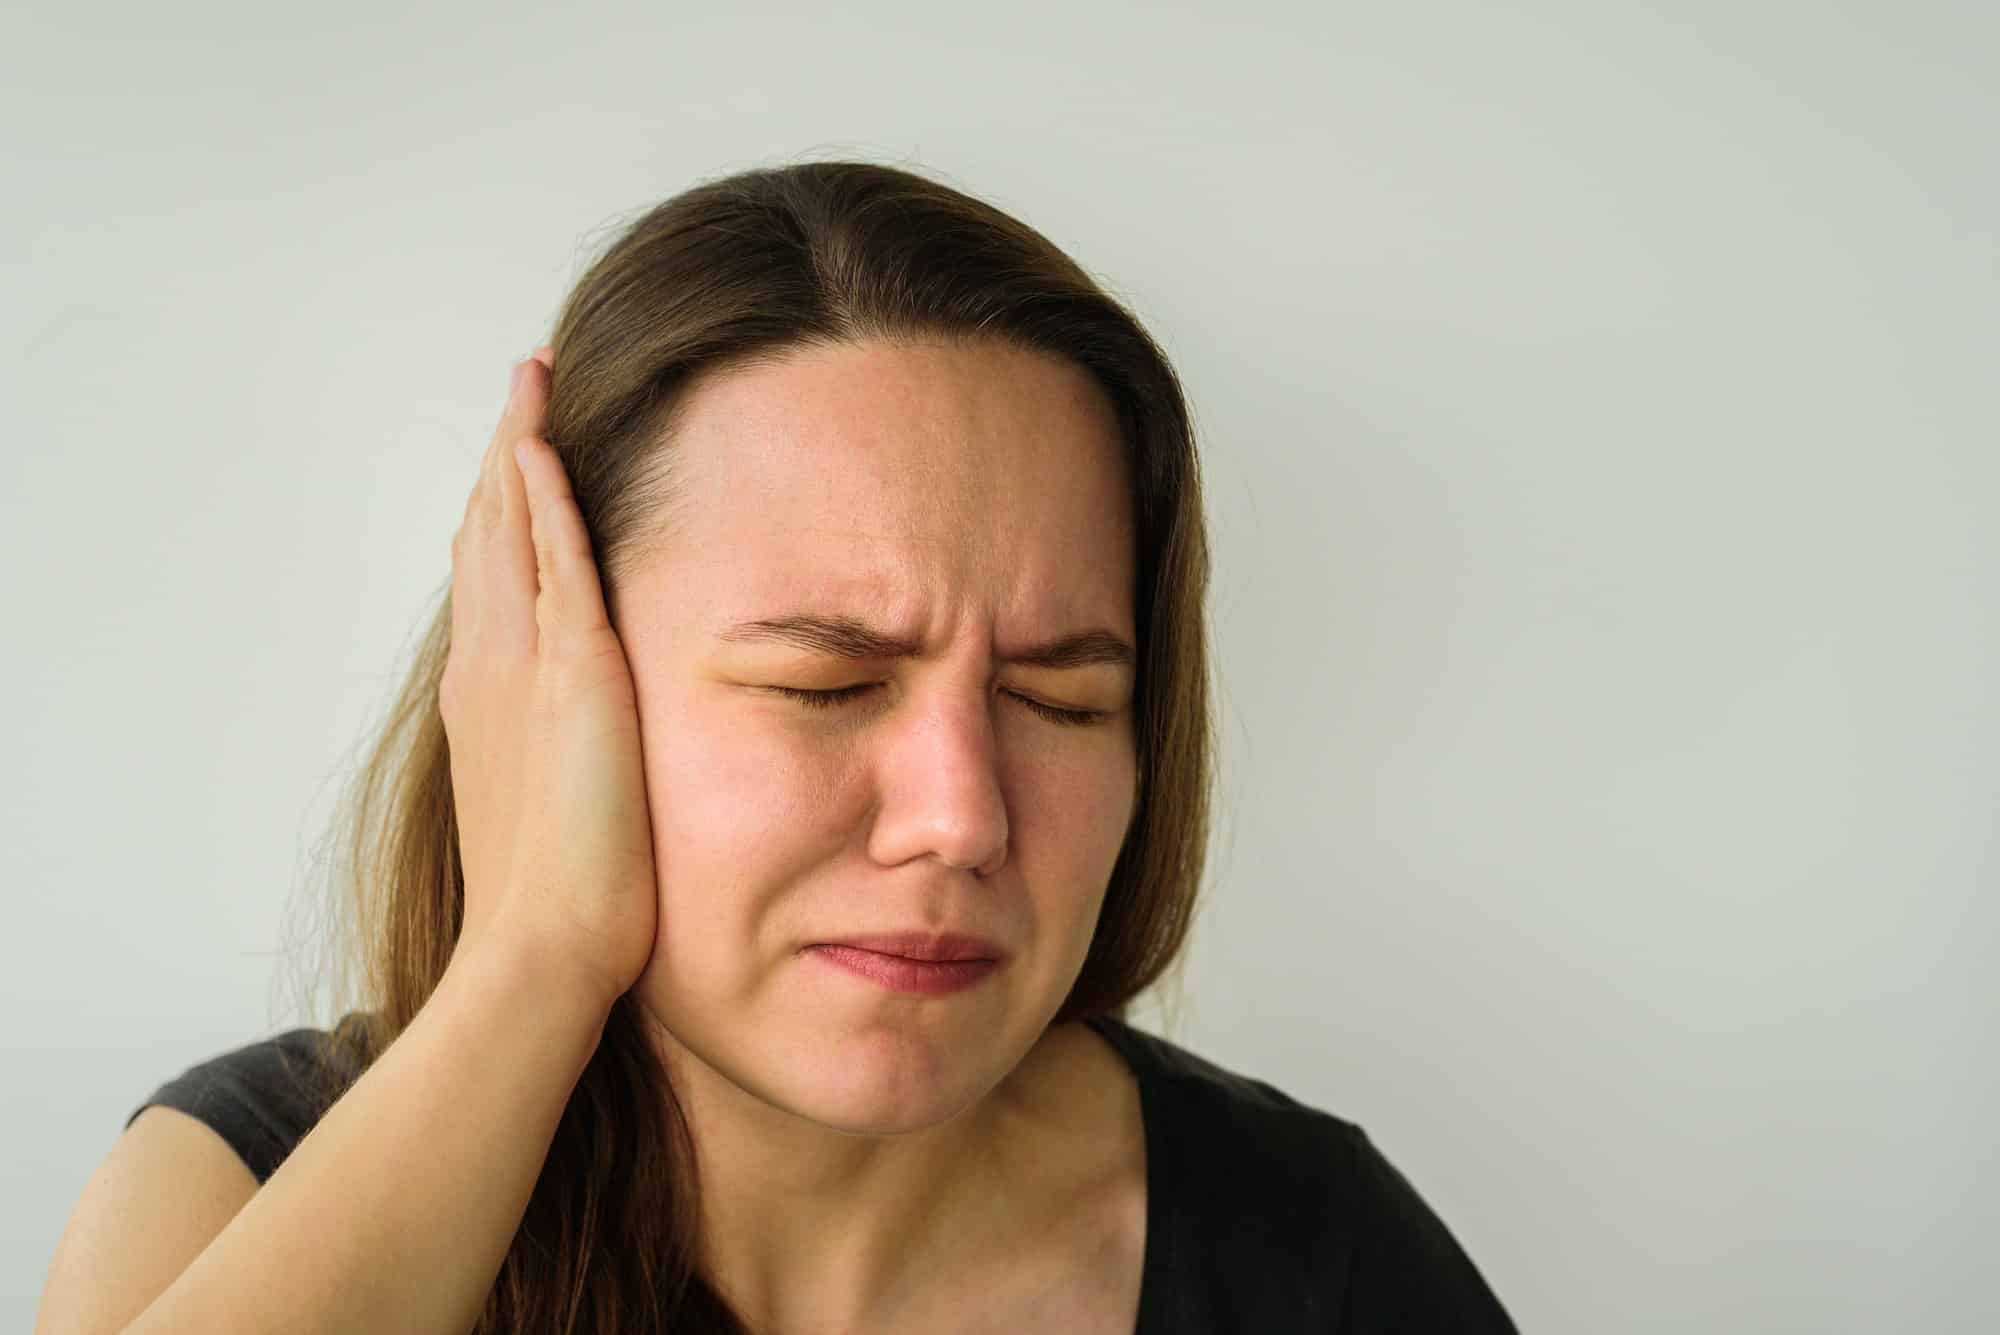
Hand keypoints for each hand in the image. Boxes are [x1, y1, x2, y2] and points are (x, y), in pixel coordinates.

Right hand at [440, 348, 659, 1011]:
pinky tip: (545, 444)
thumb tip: (575, 744)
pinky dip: (545, 498)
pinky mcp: (572, 672)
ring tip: (530, 384)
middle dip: (504, 457)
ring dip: (520, 451)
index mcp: (489, 697)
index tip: (515, 455)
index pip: (492, 578)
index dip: (500, 511)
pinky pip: (555, 560)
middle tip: (520, 388)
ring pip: (513, 530)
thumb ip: (555, 758)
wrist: (540, 949)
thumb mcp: (546, 806)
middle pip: (489, 533)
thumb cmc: (551, 903)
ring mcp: (524, 664)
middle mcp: (492, 666)